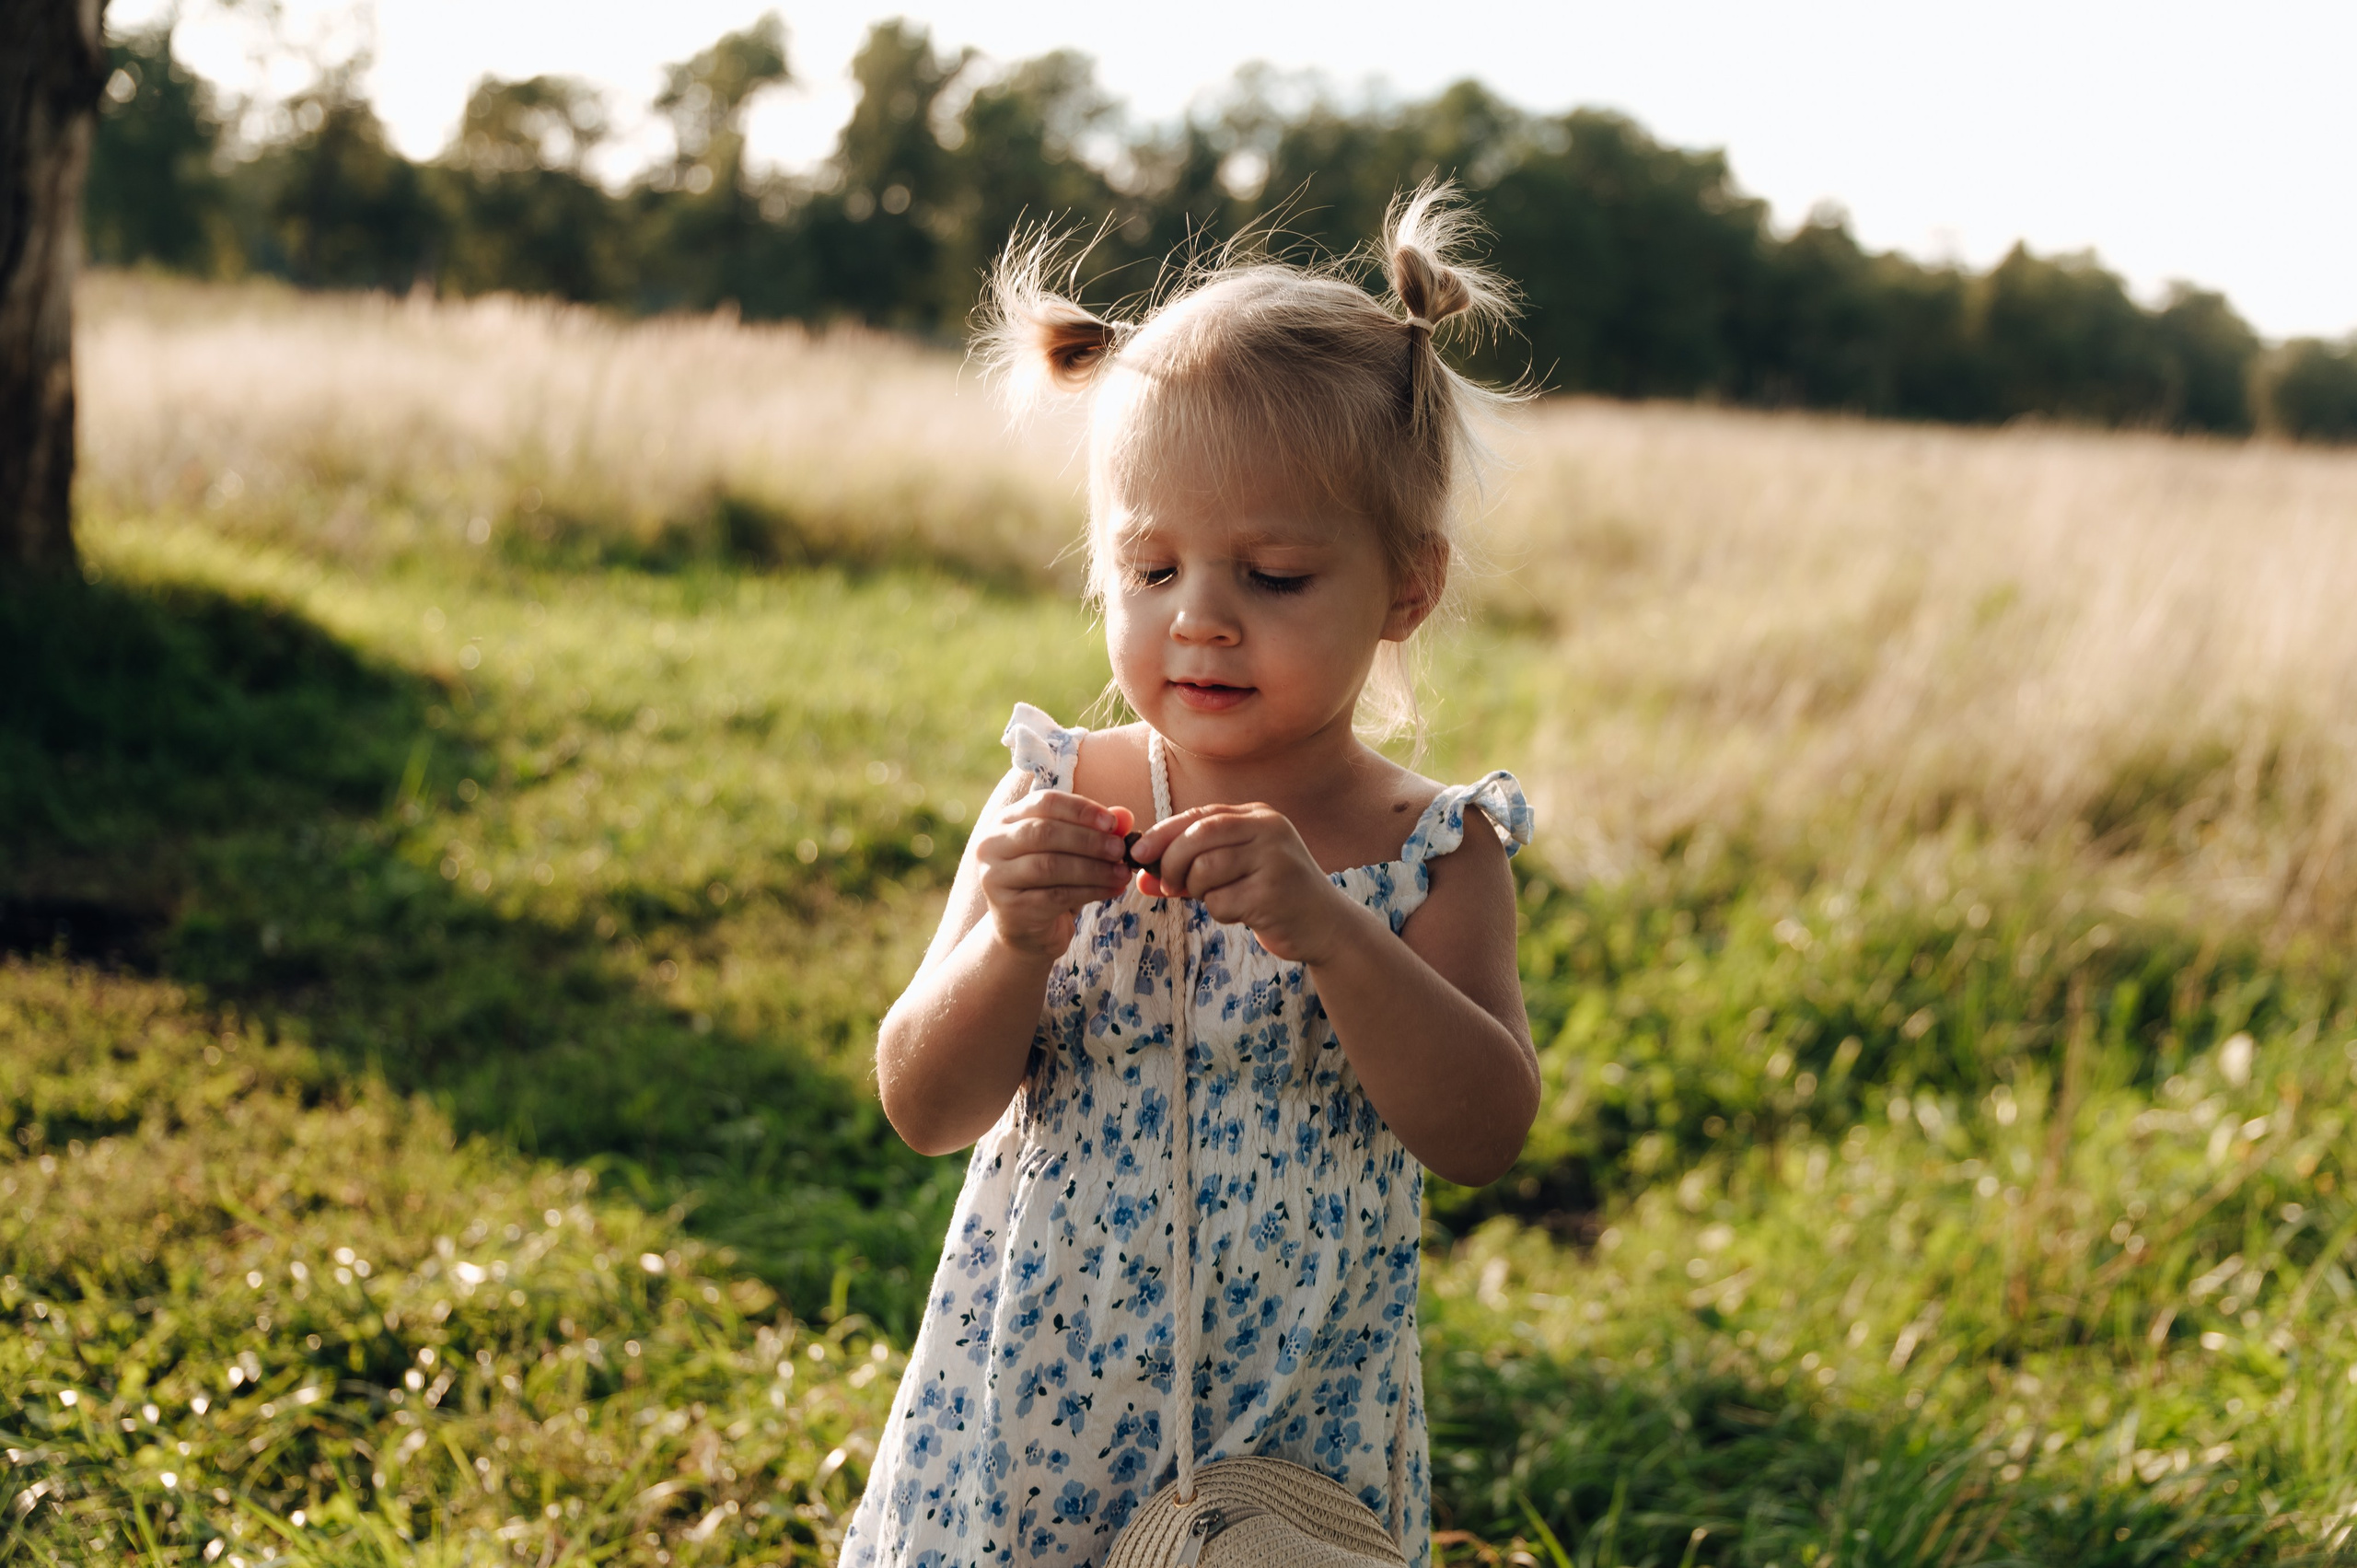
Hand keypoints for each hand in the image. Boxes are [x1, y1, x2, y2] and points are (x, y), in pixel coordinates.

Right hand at [973, 789, 1134, 959]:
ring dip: (1093, 868)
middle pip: (1044, 832)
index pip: (1044, 802)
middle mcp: (992, 845)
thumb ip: (1096, 830)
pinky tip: (1113, 890)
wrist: (1028, 933)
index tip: (1112, 822)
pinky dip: (1090, 891)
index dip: (1081, 810)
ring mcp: (995, 878)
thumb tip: (1125, 815)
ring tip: (1122, 873)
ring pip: (1049, 865)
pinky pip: (1055, 895)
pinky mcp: (1009, 909)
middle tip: (1120, 849)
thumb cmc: (1050, 883)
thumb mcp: (1072, 852)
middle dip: (1088, 840)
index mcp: (1006, 820)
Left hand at [1130, 804, 1364, 964]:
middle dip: (1172, 862)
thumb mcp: (1233, 872)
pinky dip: (1220, 912)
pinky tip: (1242, 913)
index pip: (1200, 815)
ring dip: (1198, 892)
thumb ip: (1190, 869)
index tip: (1138, 853)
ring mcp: (1274, 859)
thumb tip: (1141, 878)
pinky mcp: (1274, 893)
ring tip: (1218, 899)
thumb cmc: (1273, 895)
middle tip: (1168, 886)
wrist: (1325, 925)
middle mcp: (1269, 829)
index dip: (1163, 832)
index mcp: (1258, 816)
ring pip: (1205, 869)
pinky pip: (1221, 902)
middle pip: (1199, 835)